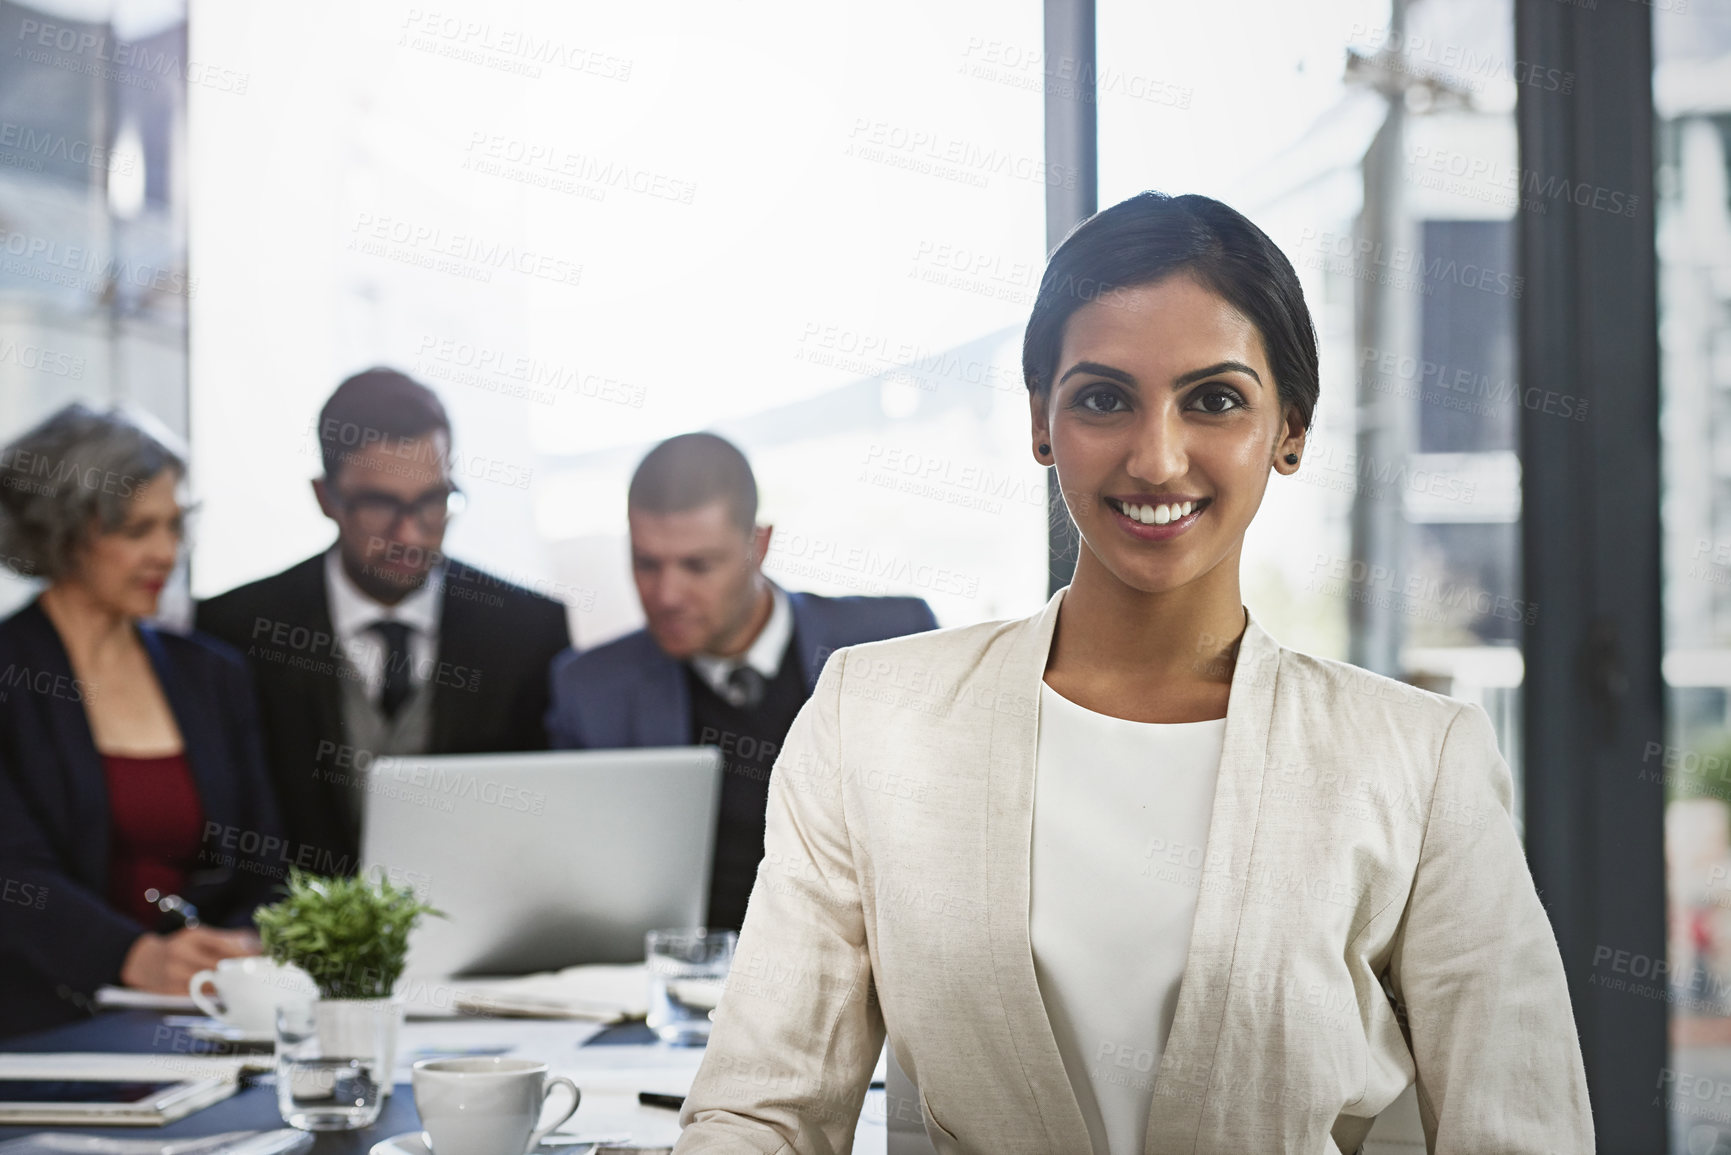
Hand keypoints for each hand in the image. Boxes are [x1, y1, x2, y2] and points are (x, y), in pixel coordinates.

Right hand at [119, 926, 260, 993]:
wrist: (142, 960)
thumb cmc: (181, 947)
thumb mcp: (200, 936)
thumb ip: (228, 940)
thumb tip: (258, 946)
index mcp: (194, 935)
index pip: (223, 944)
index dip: (244, 954)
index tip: (261, 960)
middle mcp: (182, 952)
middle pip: (218, 966)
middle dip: (238, 972)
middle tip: (257, 977)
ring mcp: (173, 972)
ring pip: (208, 984)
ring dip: (227, 988)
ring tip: (243, 989)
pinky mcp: (168, 990)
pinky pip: (196, 997)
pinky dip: (211, 998)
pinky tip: (223, 998)